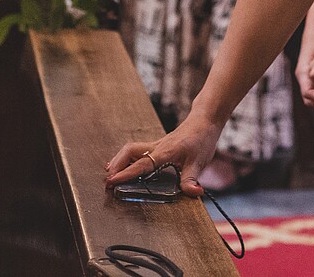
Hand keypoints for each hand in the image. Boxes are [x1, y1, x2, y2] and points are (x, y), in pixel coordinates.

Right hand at [106, 114, 221, 196]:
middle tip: (108, 181)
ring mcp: (156, 144)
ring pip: (131, 148)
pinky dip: (127, 157)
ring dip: (119, 159)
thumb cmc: (202, 139)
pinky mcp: (157, 145)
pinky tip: (123, 164)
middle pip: (129, 151)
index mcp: (165, 152)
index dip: (126, 173)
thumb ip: (192, 179)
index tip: (113, 181)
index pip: (141, 164)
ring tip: (110, 173)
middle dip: (117, 165)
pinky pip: (137, 149)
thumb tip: (193, 193)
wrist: (205, 121)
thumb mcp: (199, 162)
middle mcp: (157, 146)